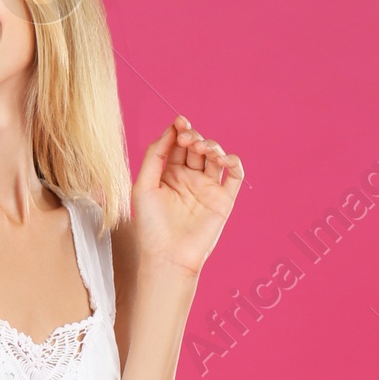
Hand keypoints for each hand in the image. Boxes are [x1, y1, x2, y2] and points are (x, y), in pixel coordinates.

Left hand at [133, 117, 244, 279]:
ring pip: (215, 156)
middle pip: (196, 146)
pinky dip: (233, 161)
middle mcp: (189, 179)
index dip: (180, 129)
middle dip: (194, 137)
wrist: (168, 257)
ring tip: (202, 149)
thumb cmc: (151, 227)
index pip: (177, 144)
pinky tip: (223, 159)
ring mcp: (207, 188)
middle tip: (188, 140)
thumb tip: (169, 129)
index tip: (179, 122)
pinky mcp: (224, 199)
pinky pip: (235, 175)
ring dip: (211, 146)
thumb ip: (154, 155)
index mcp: (168, 175)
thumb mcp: (143, 186)